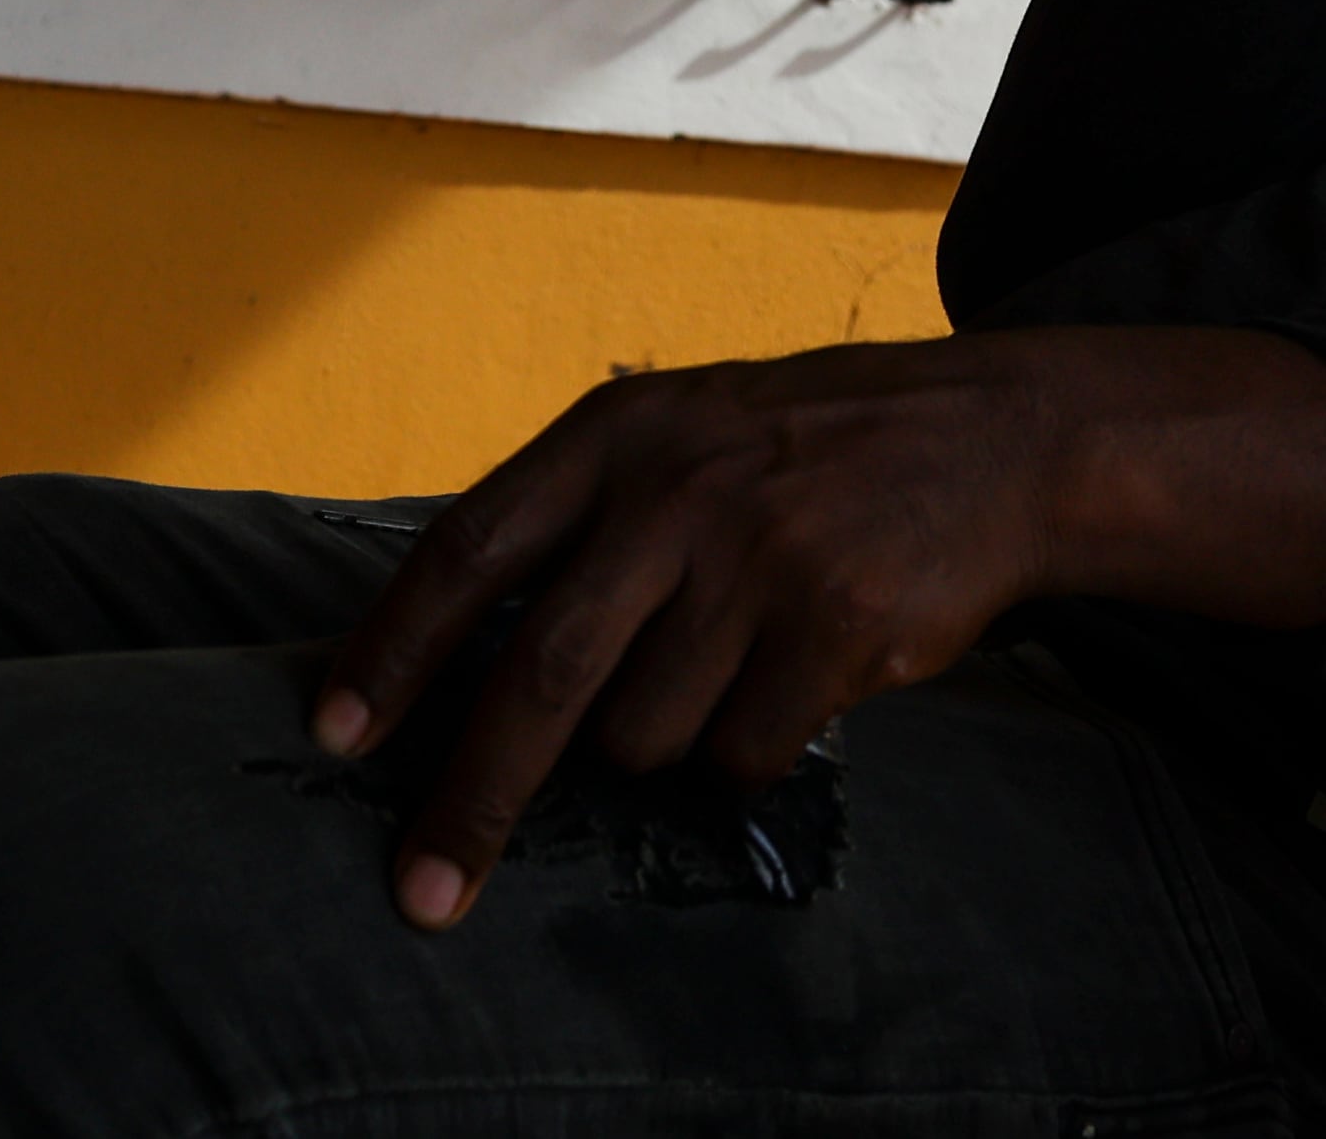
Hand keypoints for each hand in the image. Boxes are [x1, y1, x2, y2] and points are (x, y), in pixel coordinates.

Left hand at [309, 328, 1325, 928]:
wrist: (992, 440)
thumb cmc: (801, 453)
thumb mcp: (678, 435)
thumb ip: (574, 524)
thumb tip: (448, 671)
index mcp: (616, 435)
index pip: (468, 551)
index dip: (392, 651)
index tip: (332, 737)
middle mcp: (676, 492)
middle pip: (539, 678)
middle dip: (472, 801)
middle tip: (424, 891)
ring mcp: (758, 561)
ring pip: (645, 736)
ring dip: (660, 742)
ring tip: (723, 665)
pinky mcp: (834, 628)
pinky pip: (740, 755)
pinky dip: (747, 746)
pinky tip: (792, 674)